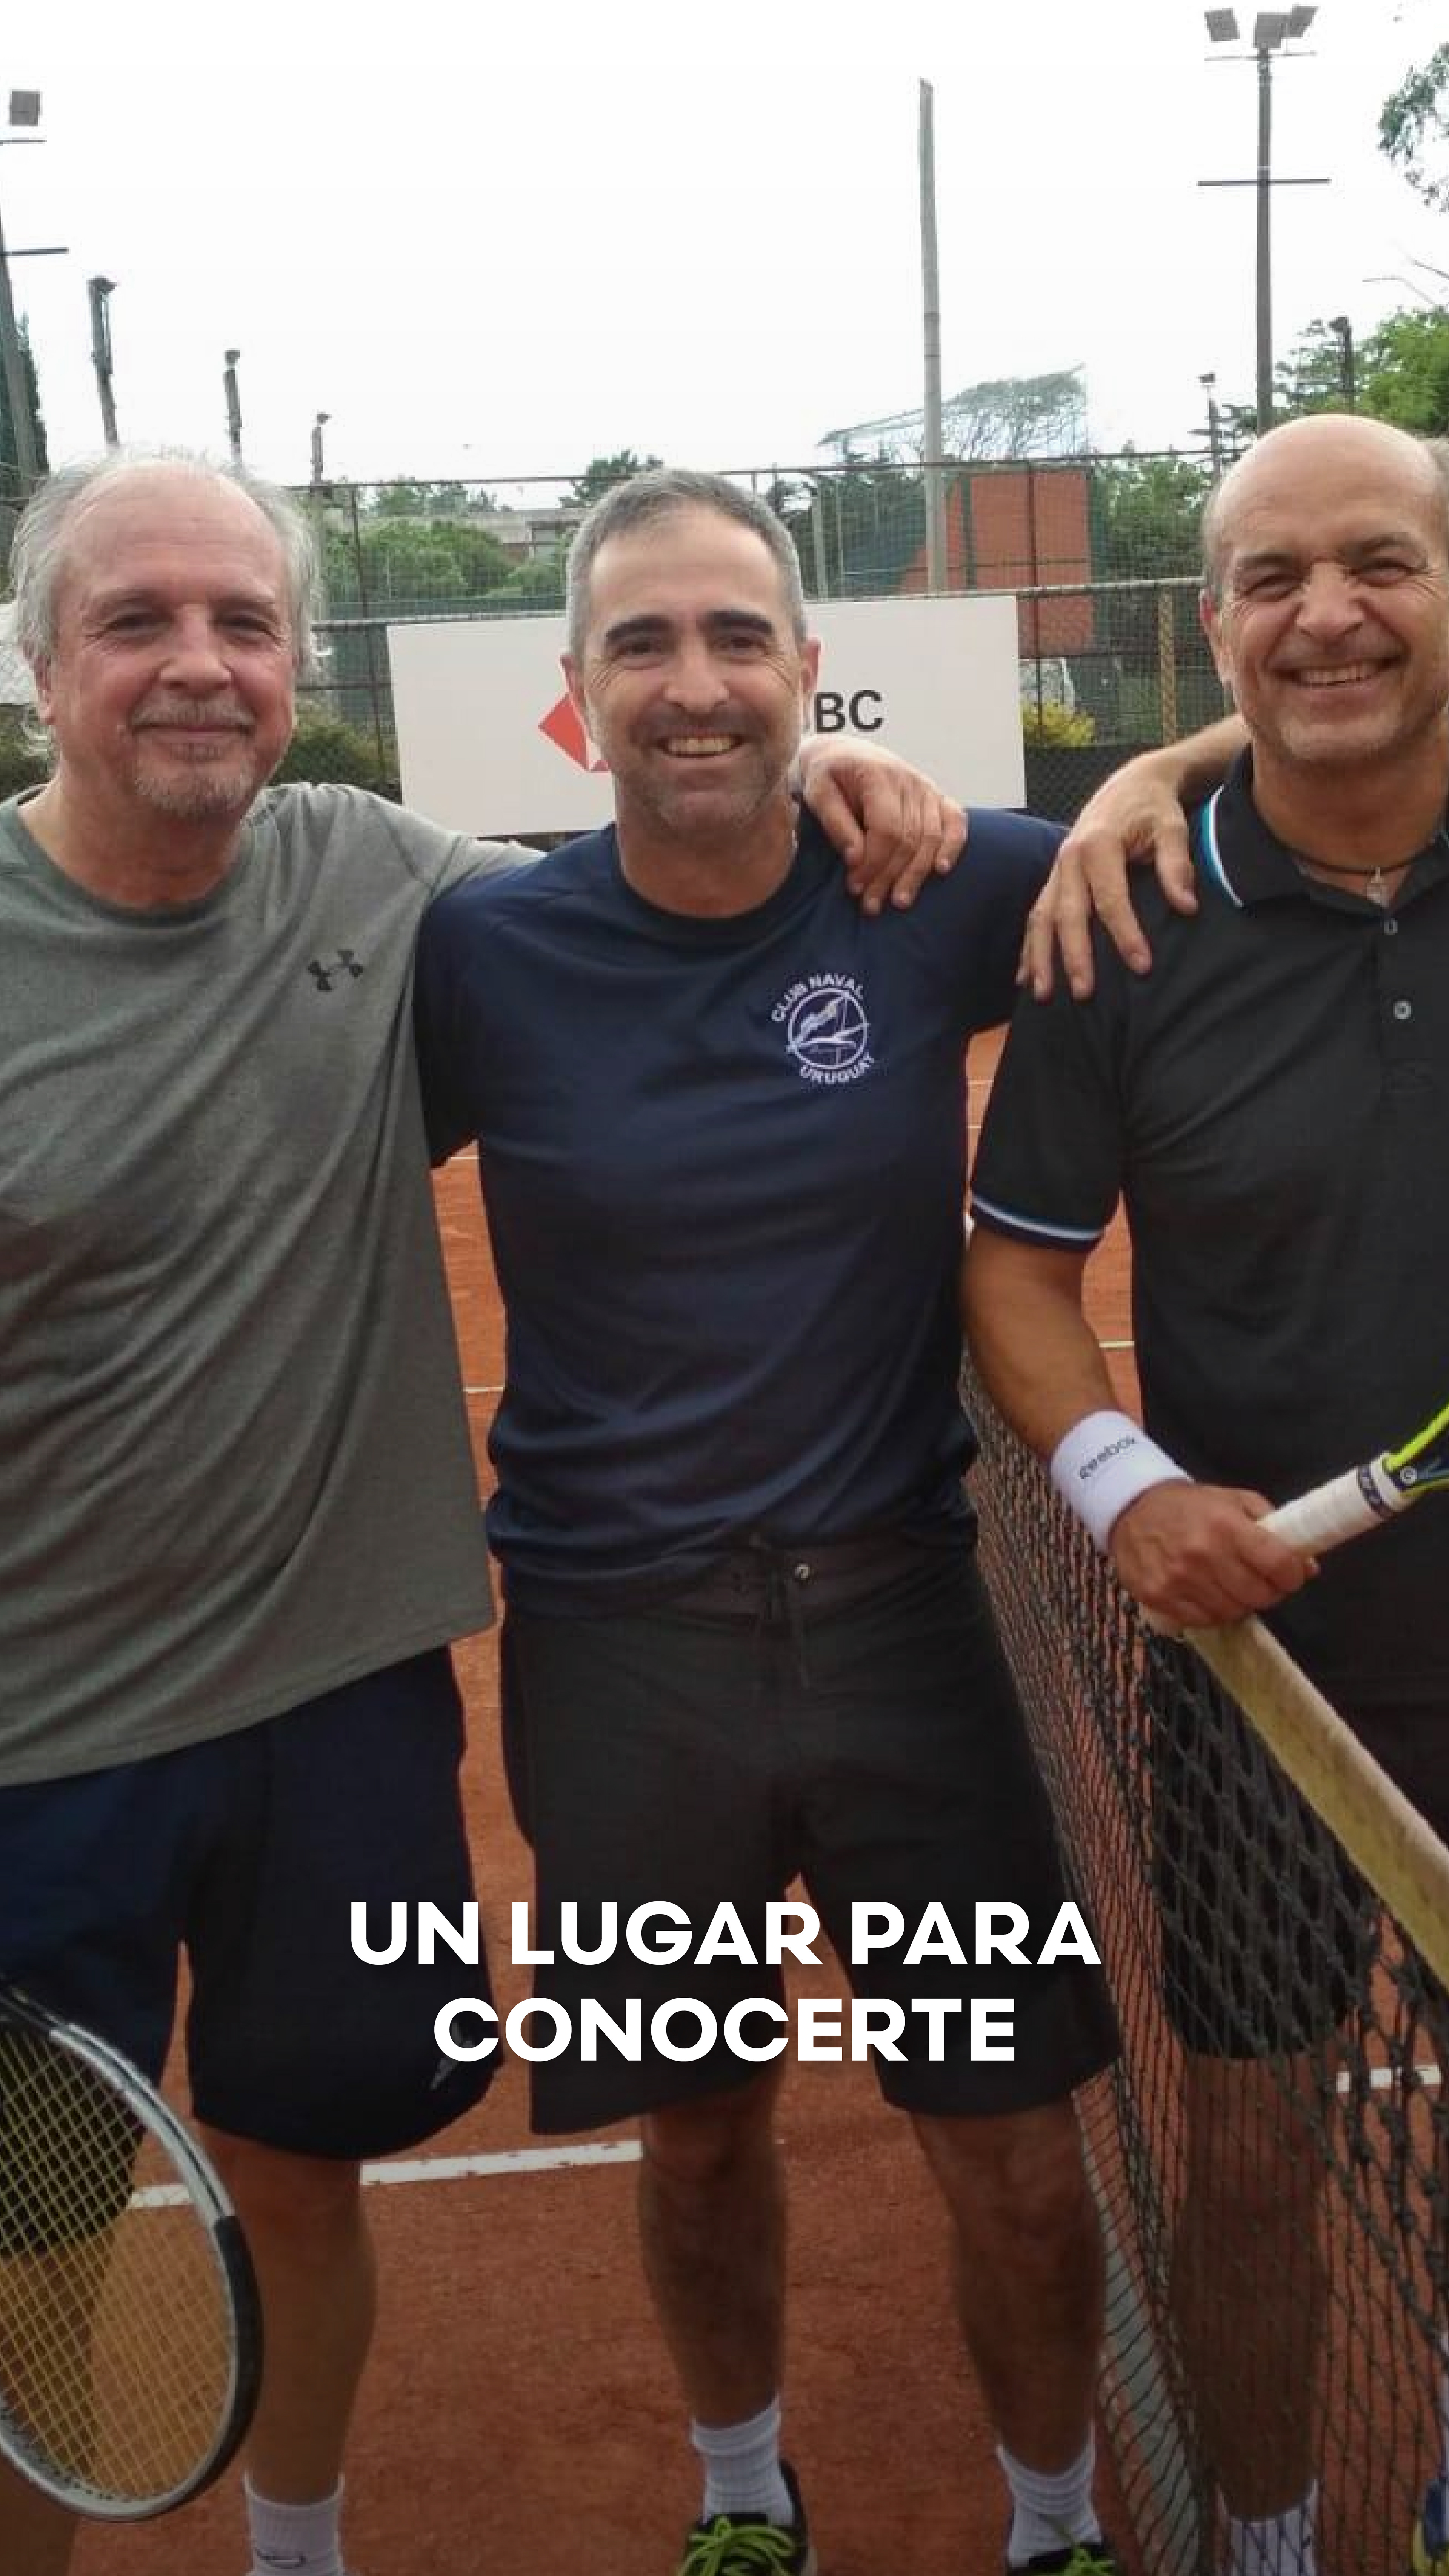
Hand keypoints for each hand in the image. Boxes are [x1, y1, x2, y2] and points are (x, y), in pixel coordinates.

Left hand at [797, 735, 965, 913]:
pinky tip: (942, 870)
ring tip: (900, 901)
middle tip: (871, 905)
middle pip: (909, 839)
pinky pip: (955, 820)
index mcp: (878, 776)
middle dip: (889, 877)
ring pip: (931, 837)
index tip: (854, 887)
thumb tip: (855, 858)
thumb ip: (835, 823)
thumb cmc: (825, 775)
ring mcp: (925, 788)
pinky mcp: (934, 796)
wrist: (840, 752)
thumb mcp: (816, 792)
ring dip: (916, 874)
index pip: (887, 829)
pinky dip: (953, 845)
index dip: (873, 863)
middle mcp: (908, 781)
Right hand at [1019, 755, 1200, 1000]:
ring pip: (1041, 918)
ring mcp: (1057, 869)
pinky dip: (1029, 947)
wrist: (1131, 784)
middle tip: (1084, 993)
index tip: (1142, 967)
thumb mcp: (1173, 828)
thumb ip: (1177, 865)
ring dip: (1040, 958)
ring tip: (1043, 995)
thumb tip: (1185, 906)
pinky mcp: (1053, 878)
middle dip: (1074, 956)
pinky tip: (1025, 977)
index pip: (1110, 899)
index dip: (1125, 935)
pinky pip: (1034, 915)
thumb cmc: (1154, 809)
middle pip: (1068, 914)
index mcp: (1098, 844)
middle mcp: (1069, 858)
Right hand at [1110, 1481, 1315, 1630]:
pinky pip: (1204, 1620)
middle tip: (1262, 1580)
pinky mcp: (1160, 1599)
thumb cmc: (1189, 1505)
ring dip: (1240, 1602)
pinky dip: (1213, 1611)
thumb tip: (1309, 1566)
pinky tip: (1208, 1592)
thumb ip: (1274, 1526)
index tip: (1291, 1573)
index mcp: (1225, 1526)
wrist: (1131, 1508)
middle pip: (1258, 1595)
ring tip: (1231, 1585)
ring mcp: (1179, 1580)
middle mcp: (1202, 1555)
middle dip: (1269, 1590)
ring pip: (1232, 1612)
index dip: (1293, 1574)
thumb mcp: (1234, 1500)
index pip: (1278, 1564)